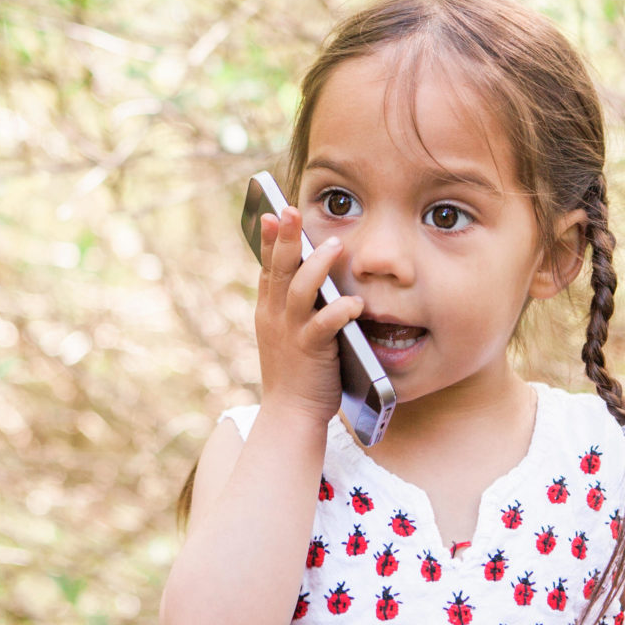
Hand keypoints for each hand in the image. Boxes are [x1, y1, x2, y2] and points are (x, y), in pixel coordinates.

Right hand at [255, 206, 363, 428]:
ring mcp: (290, 333)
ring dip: (317, 266)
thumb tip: (312, 273)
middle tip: (290, 210)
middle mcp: (274, 317)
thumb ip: (296, 305)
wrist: (290, 414)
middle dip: (284, 238)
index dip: (270, 240)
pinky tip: (356, 302)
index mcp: (269, 311)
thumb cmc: (297, 371)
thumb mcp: (288, 332)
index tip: (273, 212)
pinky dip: (340, 311)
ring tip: (335, 245)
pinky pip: (324, 325)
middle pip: (278, 270)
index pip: (268, 268)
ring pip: (300, 290)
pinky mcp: (309, 351)